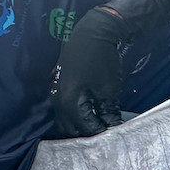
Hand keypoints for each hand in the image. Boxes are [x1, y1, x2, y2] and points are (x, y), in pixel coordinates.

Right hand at [50, 6, 130, 136]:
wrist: (92, 33)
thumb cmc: (101, 60)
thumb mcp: (108, 89)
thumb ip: (107, 111)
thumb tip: (112, 126)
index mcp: (69, 103)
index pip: (83, 129)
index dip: (99, 134)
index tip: (113, 137)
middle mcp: (57, 101)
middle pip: (70, 128)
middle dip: (87, 133)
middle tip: (106, 134)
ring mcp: (56, 93)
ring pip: (65, 119)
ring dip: (80, 125)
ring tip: (99, 127)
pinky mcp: (60, 86)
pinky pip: (65, 108)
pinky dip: (76, 115)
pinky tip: (90, 115)